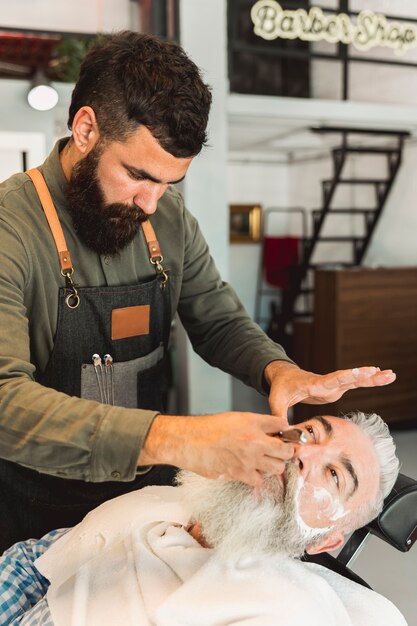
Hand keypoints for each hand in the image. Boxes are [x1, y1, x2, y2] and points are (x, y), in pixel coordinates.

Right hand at [138, 412, 293, 485]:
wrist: (190, 442)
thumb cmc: (212, 428)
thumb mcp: (241, 417)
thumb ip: (264, 423)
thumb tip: (282, 426)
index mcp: (255, 431)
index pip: (285, 436)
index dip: (289, 439)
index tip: (287, 440)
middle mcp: (253, 448)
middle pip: (284, 456)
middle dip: (283, 454)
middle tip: (277, 451)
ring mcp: (246, 465)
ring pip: (274, 471)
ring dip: (272, 466)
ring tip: (263, 459)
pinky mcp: (237, 476)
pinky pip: (257, 480)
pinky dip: (257, 476)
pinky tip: (250, 468)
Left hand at [265, 361, 395, 418]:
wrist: (284, 376)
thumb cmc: (281, 388)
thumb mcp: (276, 401)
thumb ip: (279, 415)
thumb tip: (281, 432)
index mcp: (313, 384)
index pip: (331, 380)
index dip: (345, 377)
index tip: (358, 372)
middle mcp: (326, 382)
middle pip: (347, 378)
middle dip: (363, 375)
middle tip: (379, 371)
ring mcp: (332, 385)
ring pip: (354, 380)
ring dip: (372, 378)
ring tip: (390, 374)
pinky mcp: (335, 388)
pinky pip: (354, 384)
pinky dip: (368, 381)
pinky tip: (381, 376)